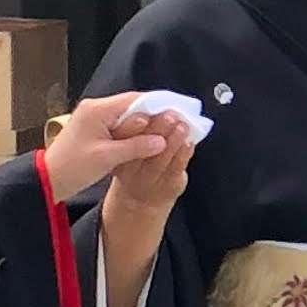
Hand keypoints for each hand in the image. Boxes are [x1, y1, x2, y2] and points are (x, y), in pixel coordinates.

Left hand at [44, 89, 192, 203]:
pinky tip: (147, 141)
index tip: (178, 113)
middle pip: (133, 106)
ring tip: (166, 133)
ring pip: (127, 116)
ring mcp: (94, 118)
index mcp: (97, 110)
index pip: (135, 100)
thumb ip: (136, 146)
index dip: (159, 106)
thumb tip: (162, 140)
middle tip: (176, 123)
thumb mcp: (107, 158)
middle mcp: (95, 108)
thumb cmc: (73, 168)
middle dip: (154, 115)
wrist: (48, 180)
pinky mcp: (94, 129)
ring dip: (145, 125)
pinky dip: (133, 133)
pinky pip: (119, 126)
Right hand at [97, 110, 196, 248]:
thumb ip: (134, 131)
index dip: (133, 126)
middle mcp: (131, 170)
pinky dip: (184, 153)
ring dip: (173, 139)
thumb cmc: (135, 165)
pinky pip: (176, 168)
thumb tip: (153, 104)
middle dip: (157, 129)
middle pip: (143, 148)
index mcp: (117, 156)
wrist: (139, 202)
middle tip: (168, 115)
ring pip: (161, 158)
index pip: (121, 139)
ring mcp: (149, 180)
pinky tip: (189, 142)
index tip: (144, 114)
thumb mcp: (124, 150)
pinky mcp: (168, 186)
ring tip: (182, 125)